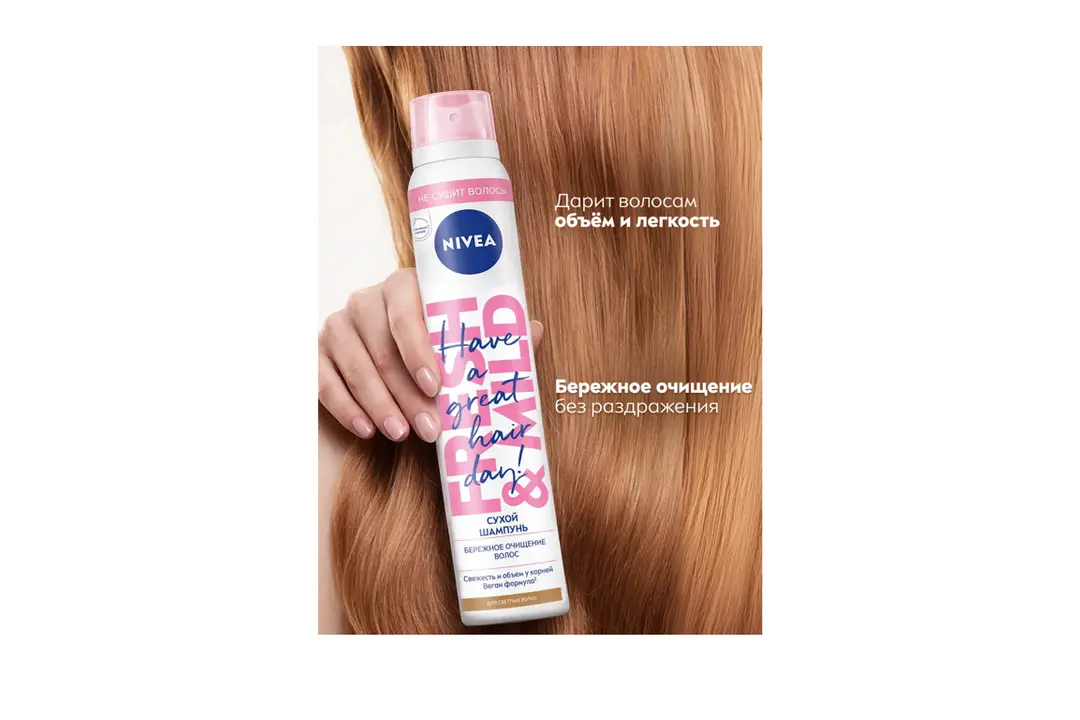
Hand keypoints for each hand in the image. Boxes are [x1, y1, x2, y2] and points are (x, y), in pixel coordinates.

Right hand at [318, 268, 543, 441]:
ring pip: (355, 366)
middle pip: (381, 346)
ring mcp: (337, 326)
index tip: (437, 385)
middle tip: (430, 428)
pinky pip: (324, 380)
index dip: (419, 348)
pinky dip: (346, 407)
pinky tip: (366, 429)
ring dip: (380, 404)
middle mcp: (366, 300)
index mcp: (405, 286)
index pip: (406, 308)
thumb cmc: (438, 353)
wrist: (392, 369)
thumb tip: (531, 330)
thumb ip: (497, 337)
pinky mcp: (317, 354)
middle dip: (407, 393)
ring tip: (401, 435)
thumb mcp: (468, 344)